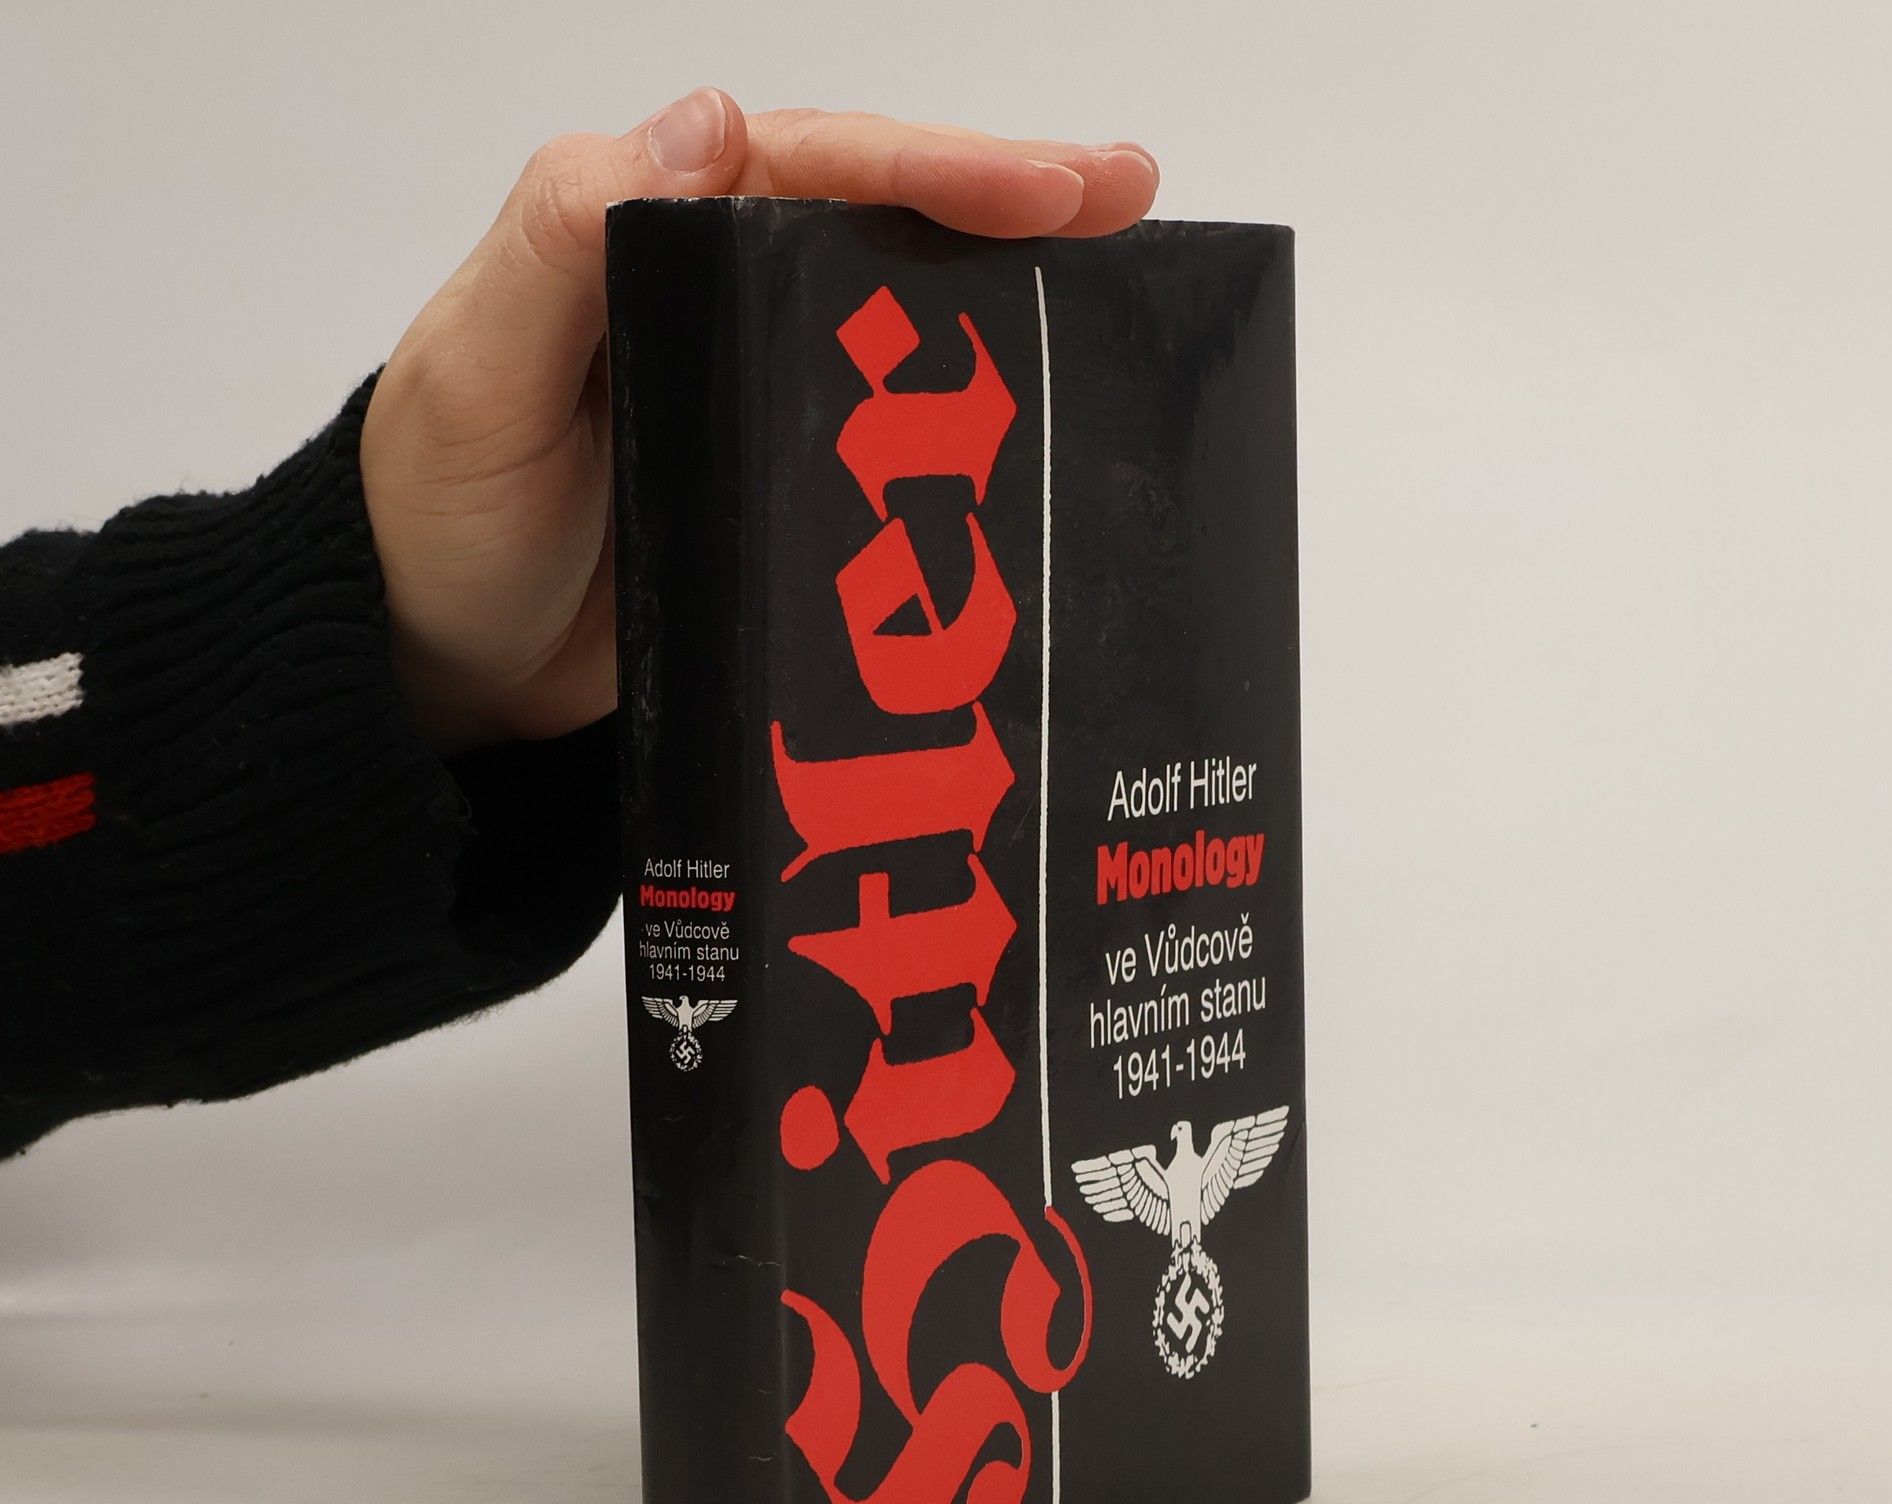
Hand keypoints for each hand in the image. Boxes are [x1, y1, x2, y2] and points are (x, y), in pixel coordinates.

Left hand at [361, 90, 1159, 754]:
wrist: (436, 669)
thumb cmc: (438, 519)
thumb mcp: (480, 377)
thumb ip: (567, 245)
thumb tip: (706, 120)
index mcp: (646, 232)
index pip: (812, 166)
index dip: (937, 166)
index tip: (1052, 187)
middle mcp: (711, 291)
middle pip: (880, 222)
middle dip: (1010, 204)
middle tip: (1130, 201)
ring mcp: (751, 390)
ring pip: (899, 318)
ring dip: (1007, 296)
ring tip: (1123, 289)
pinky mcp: (775, 484)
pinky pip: (887, 436)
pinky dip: (964, 417)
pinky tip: (1041, 417)